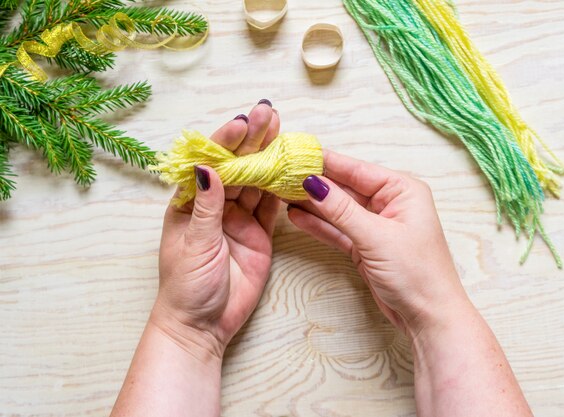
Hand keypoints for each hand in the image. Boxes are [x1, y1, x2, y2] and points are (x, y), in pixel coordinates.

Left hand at [153, 101, 280, 359]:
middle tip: (268, 111)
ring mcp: (238, 219)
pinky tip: (290, 167)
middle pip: (236, 166)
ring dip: (268, 157)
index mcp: (189, 203)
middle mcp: (215, 205)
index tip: (242, 122)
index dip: (225, 141)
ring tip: (282, 130)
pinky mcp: (259, 235)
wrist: (203, 326)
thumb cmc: (186, 286)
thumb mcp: (194, 244)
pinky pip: (271, 207)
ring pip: (256, 182)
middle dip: (251, 139)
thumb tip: (208, 167)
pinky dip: (281, 188)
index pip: (209, 163)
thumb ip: (206, 206)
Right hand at [288, 150, 470, 337]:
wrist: (428, 317)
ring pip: (338, 209)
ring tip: (281, 193)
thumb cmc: (417, 273)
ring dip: (312, 204)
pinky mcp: (365, 246)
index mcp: (402, 190)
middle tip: (282, 174)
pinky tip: (296, 216)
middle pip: (345, 187)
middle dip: (315, 183)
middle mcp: (390, 203)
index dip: (326, 162)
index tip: (297, 154)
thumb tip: (313, 183)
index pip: (357, 169)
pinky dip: (318, 225)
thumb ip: (341, 210)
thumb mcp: (376, 236)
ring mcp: (376, 226)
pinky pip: (338, 230)